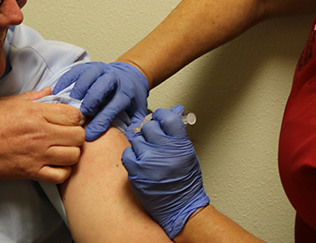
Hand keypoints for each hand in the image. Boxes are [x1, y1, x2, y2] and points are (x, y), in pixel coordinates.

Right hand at [0, 88, 85, 183]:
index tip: (69, 119)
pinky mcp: (32, 172)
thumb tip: (51, 90)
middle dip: (77, 134)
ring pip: (74, 156)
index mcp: (36, 113)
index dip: (76, 116)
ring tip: (63, 150)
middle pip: (79, 135)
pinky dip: (63, 171)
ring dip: (72, 153)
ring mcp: (38, 154)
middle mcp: (41, 134)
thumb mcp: (8, 102)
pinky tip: (56, 164)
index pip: (74, 114)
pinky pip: (61, 175)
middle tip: (68, 135)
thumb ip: (33, 97)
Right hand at [53, 61, 148, 140]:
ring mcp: (100, 71)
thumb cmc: (130, 98)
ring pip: (88, 77)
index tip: (89, 135)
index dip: (100, 122)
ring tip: (68, 105)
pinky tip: (57, 93)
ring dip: (77, 91)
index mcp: (125, 93)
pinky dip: (65, 81)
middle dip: (90, 101)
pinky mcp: (88, 66)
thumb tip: (128, 144)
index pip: (113, 108)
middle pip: (101, 87)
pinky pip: (75, 71)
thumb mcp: (137, 113)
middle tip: (80, 116)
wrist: (130, 74)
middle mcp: (113, 79)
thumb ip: (133, 127)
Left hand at [122, 105, 209, 238]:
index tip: (159, 120)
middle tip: (155, 143)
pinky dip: (132, 156)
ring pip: (136, 139)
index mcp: (180, 144)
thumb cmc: (185, 181)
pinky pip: (127, 153)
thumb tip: (176, 109)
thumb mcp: (187, 152)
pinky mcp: (135, 172)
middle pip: (148, 127)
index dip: (161, 116)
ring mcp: (148, 161)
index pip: (167, 117)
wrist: (180, 207)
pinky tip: (141, 163)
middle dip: (150, 132)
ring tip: (150, 157)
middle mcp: (164, 151)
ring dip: (141, 145)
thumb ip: (178, 132)